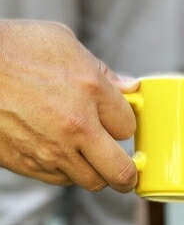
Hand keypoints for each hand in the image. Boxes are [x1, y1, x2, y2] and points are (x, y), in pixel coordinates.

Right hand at [0, 20, 138, 192]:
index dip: (125, 126)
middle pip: (121, 172)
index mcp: (89, 90)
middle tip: (126, 171)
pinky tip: (59, 153)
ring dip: (95, 172)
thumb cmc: (11, 49)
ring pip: (92, 181)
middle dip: (128, 174)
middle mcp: (75, 126)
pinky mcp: (29, 164)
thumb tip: (131, 88)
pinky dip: (66, 171)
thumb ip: (102, 71)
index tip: (118, 124)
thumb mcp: (61, 43)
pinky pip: (61, 180)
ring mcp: (52, 150)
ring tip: (87, 156)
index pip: (129, 127)